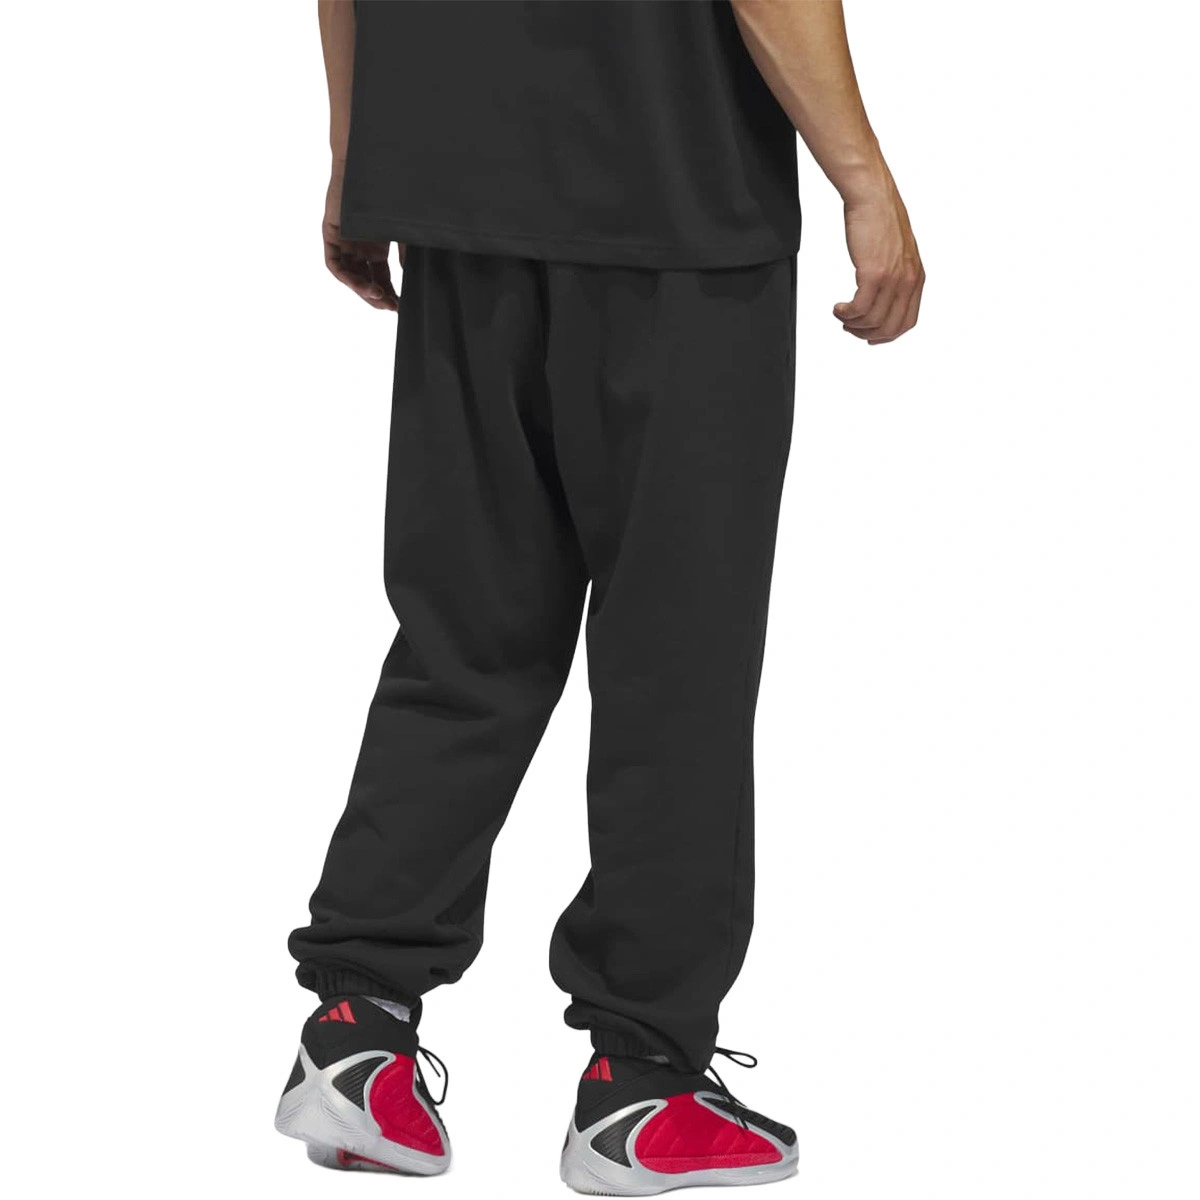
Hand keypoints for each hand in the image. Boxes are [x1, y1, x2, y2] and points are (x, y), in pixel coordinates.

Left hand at [322, 166, 400, 310]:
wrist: (372, 167)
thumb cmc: (392, 195)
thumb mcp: (402, 230)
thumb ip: (405, 253)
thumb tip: (408, 277)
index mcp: (376, 246)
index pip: (381, 278)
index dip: (390, 294)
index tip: (400, 307)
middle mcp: (359, 247)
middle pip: (365, 280)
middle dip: (377, 297)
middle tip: (390, 307)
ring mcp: (345, 241)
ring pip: (349, 276)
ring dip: (362, 290)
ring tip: (378, 296)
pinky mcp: (331, 234)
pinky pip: (334, 264)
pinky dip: (347, 277)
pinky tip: (363, 285)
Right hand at [834, 180, 923, 343]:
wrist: (872, 196)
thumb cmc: (880, 218)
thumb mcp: (897, 251)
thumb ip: (895, 273)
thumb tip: (881, 293)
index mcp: (916, 277)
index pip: (907, 321)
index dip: (887, 335)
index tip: (869, 334)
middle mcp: (908, 281)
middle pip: (891, 327)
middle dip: (867, 334)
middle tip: (850, 327)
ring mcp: (892, 278)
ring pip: (873, 321)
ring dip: (853, 324)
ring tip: (841, 315)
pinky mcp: (874, 273)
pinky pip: (860, 308)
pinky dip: (846, 314)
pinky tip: (838, 307)